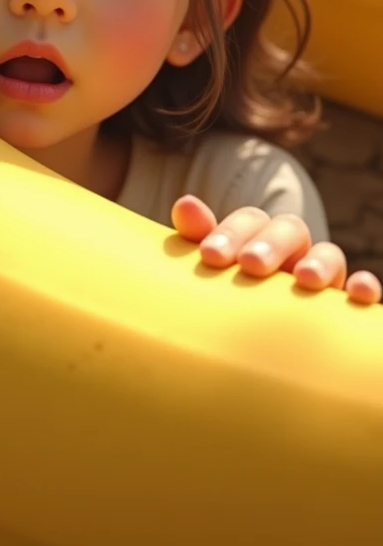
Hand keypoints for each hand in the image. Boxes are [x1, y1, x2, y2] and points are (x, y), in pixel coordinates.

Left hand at [171, 196, 381, 305]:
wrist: (253, 344)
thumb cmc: (226, 297)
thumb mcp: (213, 267)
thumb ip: (199, 237)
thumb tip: (185, 204)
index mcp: (255, 237)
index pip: (250, 220)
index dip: (231, 233)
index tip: (210, 256)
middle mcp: (291, 250)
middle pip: (289, 229)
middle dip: (271, 243)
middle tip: (252, 264)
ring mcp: (319, 274)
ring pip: (328, 253)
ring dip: (320, 261)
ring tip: (306, 279)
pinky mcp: (342, 305)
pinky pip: (360, 290)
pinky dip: (364, 287)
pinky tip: (360, 293)